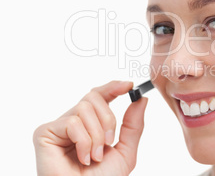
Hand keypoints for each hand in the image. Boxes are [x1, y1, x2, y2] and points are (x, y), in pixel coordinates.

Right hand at [33, 81, 147, 175]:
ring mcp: (58, 127)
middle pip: (93, 96)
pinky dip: (84, 142)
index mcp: (91, 124)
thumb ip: (133, 125)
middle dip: (108, 119)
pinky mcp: (44, 133)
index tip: (128, 85)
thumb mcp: (125, 151)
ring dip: (96, 135)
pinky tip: (83, 158)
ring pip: (84, 108)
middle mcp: (74, 122)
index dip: (113, 87)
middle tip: (109, 141)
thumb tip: (141, 100)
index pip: (100, 96)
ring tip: (94, 156)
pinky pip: (72, 122)